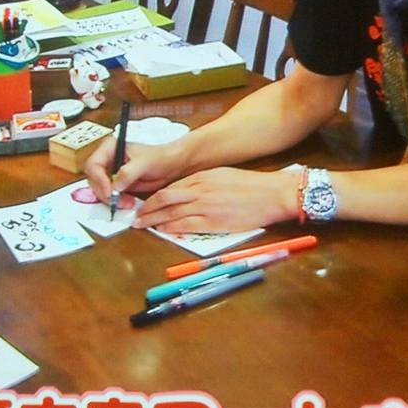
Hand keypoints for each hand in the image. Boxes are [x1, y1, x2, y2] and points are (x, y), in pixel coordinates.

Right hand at [83, 138, 184, 208]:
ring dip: (110, 200)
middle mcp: (107, 160)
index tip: (109, 192)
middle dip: (104, 193)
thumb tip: (115, 186)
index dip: (99, 180)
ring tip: (127, 203)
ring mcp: (111, 173)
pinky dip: (116, 202)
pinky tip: (127, 203)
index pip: (93, 165)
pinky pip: (109, 196)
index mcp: (109, 148)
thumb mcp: (144, 163)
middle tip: (117, 201)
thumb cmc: (160, 158)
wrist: (172, 166)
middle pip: (94, 180)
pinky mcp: (117, 185)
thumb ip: (128, 173)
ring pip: (100, 190)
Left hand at [133, 167, 299, 232]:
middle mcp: (199, 190)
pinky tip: (161, 230)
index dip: (154, 197)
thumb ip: (203, 183)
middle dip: (147, 208)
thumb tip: (188, 192)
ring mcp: (204, 206)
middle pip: (164, 199)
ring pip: (170, 213)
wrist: (271, 194)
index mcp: (201, 178)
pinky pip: (185, 225)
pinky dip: (170, 228)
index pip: (170, 188)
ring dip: (153, 219)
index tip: (145, 203)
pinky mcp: (212, 222)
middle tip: (135, 216)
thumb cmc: (251, 186)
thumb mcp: (222, 176)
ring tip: (141, 225)